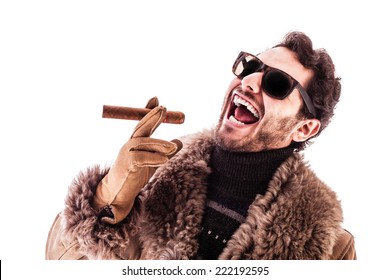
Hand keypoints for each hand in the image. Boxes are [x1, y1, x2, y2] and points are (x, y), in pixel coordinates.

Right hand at [93, 97, 181, 223]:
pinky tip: (165, 159)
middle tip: (163, 109)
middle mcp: (130, 144)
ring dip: (159, 143)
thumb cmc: (134, 175)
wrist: (119, 192)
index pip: (142, 123)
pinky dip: (154, 158)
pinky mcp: (127, 166)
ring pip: (143, 143)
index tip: (156, 98)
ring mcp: (126, 154)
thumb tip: (179, 142)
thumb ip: (164, 152)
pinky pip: (141, 159)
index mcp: (136, 142)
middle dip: (152, 117)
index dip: (148, 110)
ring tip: (173, 147)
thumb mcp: (152, 161)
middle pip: (141, 127)